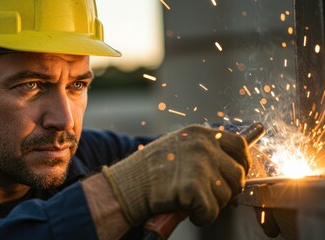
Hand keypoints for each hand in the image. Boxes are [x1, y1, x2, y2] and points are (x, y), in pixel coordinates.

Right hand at [102, 125, 251, 225]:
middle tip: (208, 195)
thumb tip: (232, 165)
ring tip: (191, 201)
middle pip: (238, 174)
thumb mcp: (177, 147)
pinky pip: (212, 211)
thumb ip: (202, 150)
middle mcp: (202, 146)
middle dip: (227, 189)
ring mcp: (199, 166)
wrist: (127, 185)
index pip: (238, 145)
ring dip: (212, 204)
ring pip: (227, 195)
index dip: (242, 163)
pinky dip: (202, 217)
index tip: (238, 173)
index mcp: (199, 134)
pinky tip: (186, 210)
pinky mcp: (194, 189)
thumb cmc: (149, 170)